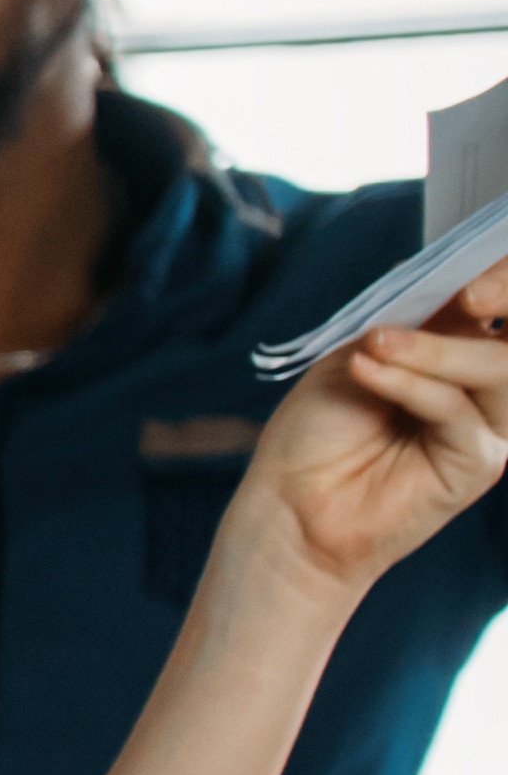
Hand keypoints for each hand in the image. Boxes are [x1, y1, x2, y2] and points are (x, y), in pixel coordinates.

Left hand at [225, 260, 507, 609]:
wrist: (289, 503)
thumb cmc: (318, 430)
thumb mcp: (360, 354)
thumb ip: (415, 321)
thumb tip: (461, 280)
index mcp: (460, 355)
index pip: (502, 308)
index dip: (503, 280)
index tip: (475, 271)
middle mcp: (485, 389)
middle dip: (506, 300)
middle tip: (467, 294)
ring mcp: (488, 427)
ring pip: (498, 371)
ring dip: (438, 351)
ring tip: (377, 346)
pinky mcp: (477, 463)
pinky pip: (456, 411)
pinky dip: (410, 385)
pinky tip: (366, 371)